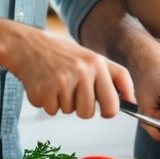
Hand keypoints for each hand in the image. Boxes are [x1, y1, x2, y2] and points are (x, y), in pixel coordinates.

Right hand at [10, 29, 133, 117]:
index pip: (113, 102)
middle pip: (89, 112)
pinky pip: (52, 111)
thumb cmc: (62, 54)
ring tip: (57, 83)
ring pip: (69, 112)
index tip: (106, 111)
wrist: (27, 46)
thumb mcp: (92, 57)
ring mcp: (61, 82)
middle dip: (82, 108)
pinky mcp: (43, 92)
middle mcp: (81, 72)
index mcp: (96, 63)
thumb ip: (115, 77)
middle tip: (73, 92)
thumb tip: (132, 101)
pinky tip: (45, 85)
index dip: (110, 111)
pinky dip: (48, 103)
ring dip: (63, 103)